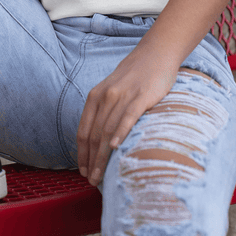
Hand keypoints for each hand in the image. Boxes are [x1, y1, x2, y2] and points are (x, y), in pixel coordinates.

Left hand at [77, 41, 180, 185]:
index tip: (83, 171)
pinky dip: (120, 133)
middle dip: (91, 160)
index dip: (81, 154)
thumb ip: (103, 112)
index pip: (83, 131)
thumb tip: (98, 142)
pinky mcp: (141, 96)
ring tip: (101, 175)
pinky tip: (115, 148)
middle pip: (94, 135)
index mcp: (95, 97)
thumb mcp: (111, 92)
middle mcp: (105, 96)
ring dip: (102, 156)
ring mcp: (123, 96)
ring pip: (108, 130)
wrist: (154, 55)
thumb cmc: (133, 78)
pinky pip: (128, 117)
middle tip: (91, 181)